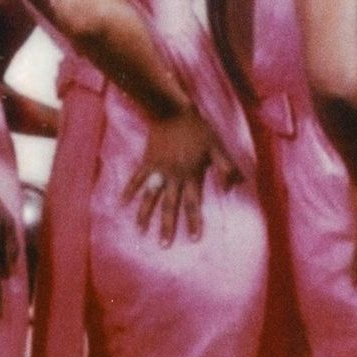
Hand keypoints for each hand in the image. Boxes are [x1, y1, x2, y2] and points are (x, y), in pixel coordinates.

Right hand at [123, 106, 240, 245]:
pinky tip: (122, 204)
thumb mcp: (217, 146)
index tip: (193, 239)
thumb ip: (225, 166)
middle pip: (170, 206)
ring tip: (140, 230)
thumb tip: (234, 185)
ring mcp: (157, 170)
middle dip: (167, 226)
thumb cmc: (197, 129)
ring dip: (145, 214)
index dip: (194, 221)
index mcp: (191, 175)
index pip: (193, 204)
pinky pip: (136, 179)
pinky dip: (129, 191)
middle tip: (163, 245)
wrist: (172, 111)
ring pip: (150, 197)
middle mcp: (173, 176)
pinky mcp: (146, 162)